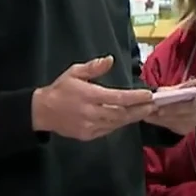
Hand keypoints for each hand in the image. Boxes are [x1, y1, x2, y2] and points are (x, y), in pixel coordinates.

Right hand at [33, 56, 155, 140]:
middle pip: (121, 114)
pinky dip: (119, 124)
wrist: (42, 112)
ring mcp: (89, 126)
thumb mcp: (74, 72)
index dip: (135, 98)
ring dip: (131, 118)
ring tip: (144, 111)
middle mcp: (91, 113)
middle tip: (153, 105)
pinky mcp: (87, 135)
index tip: (148, 95)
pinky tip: (127, 118)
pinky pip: (108, 130)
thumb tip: (110, 60)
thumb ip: (93, 68)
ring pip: (116, 124)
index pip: (118, 98)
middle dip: (139, 110)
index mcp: (89, 95)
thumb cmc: (60, 89)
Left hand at [147, 77, 195, 135]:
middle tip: (160, 109)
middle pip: (193, 106)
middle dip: (176, 108)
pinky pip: (180, 126)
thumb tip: (162, 93)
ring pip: (185, 118)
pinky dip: (167, 122)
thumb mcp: (168, 91)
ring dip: (168, 116)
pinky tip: (158, 119)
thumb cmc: (172, 98)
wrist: (168, 113)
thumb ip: (166, 91)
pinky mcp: (190, 126)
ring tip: (155, 114)